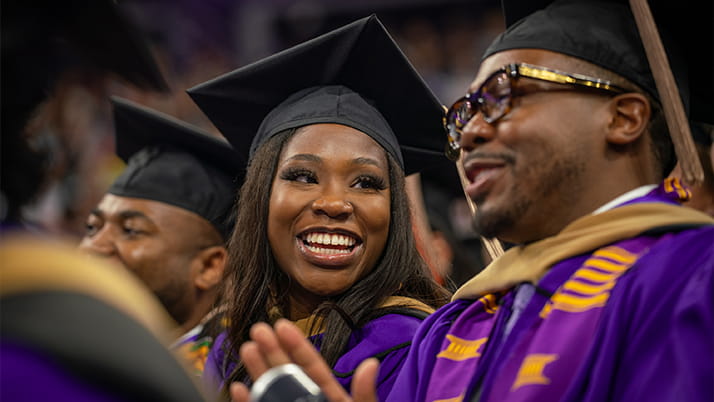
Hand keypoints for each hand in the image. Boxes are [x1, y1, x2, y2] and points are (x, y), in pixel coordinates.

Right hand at [229, 319, 378, 401]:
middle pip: (287, 375)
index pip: (312, 368)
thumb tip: (371, 364)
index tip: (282, 325)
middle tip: (258, 329)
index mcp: (330, 400)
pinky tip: (239, 389)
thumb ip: (364, 396)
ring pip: (271, 393)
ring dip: (259, 373)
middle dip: (272, 352)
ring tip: (247, 348)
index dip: (297, 346)